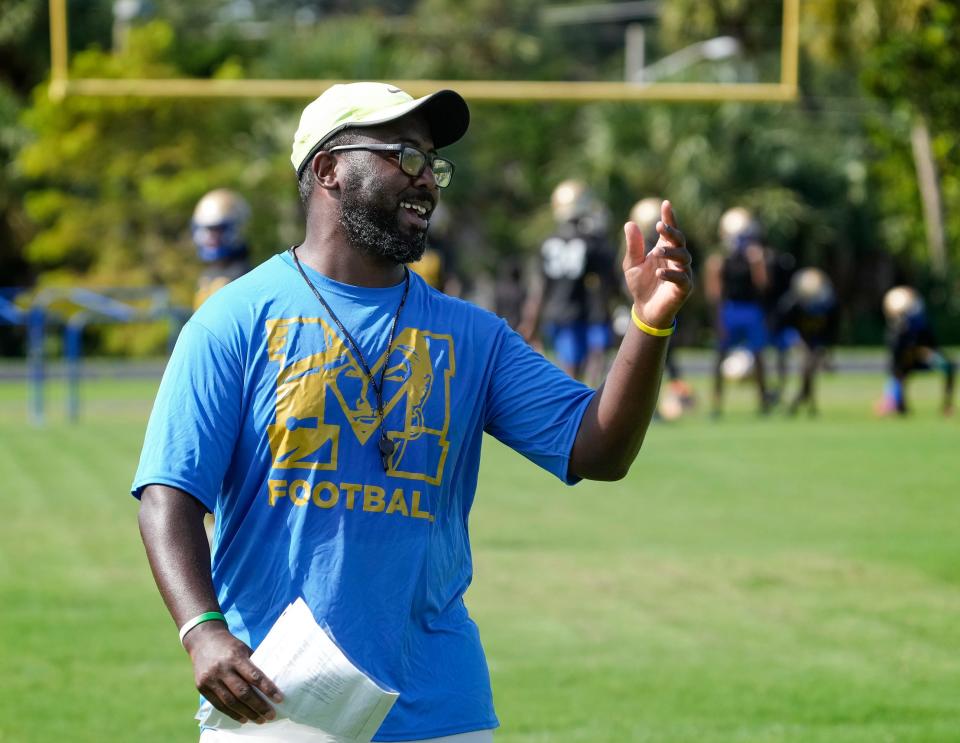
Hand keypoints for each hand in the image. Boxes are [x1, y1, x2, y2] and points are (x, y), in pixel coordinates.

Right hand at [184, 621, 283, 724]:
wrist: (203, 640)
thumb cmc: (229, 645)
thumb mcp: (243, 649)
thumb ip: (253, 664)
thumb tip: (272, 681)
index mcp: (235, 656)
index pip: (254, 676)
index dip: (267, 689)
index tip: (279, 699)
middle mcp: (222, 668)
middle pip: (242, 692)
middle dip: (258, 706)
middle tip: (271, 715)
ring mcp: (210, 679)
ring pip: (231, 702)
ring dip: (247, 713)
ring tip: (260, 720)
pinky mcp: (201, 687)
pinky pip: (219, 705)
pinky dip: (232, 713)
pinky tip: (243, 718)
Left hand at [622, 200, 693, 328]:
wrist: (645, 309)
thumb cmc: (640, 284)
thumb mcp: (631, 264)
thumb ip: (633, 246)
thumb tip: (630, 223)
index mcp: (665, 249)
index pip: (670, 230)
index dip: (669, 217)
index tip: (666, 203)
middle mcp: (676, 258)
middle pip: (680, 240)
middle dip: (672, 232)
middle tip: (659, 225)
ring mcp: (683, 272)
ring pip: (684, 257)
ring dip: (671, 251)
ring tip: (658, 250)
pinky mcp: (684, 288)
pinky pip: (682, 278)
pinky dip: (672, 274)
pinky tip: (659, 272)